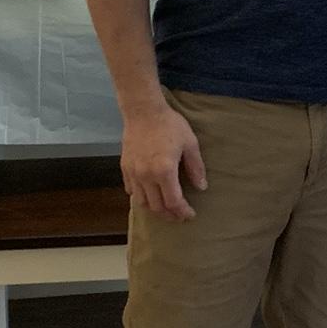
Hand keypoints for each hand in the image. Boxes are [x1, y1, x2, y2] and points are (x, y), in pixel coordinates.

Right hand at [120, 103, 207, 221]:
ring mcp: (134, 173)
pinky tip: (149, 195)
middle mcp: (147, 176)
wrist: (143, 111)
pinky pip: (131, 190)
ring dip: (154, 210)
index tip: (190, 214)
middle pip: (157, 207)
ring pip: (142, 202)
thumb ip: (196, 167)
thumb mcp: (190, 143)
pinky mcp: (125, 168)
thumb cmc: (169, 124)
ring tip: (165, 210)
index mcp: (164, 171)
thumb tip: (201, 187)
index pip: (174, 202)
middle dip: (170, 215)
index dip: (183, 212)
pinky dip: (141, 197)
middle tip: (179, 216)